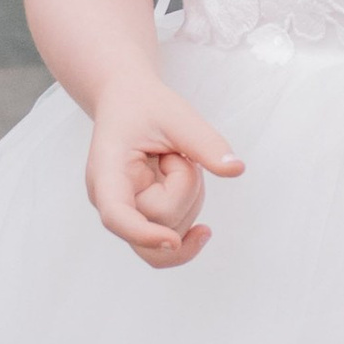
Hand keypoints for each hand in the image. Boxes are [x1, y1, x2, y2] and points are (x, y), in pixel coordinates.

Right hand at [83, 75, 243, 267]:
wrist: (128, 103)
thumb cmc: (145, 106)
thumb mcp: (177, 116)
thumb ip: (205, 143)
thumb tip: (236, 169)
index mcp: (107, 173)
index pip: (116, 215)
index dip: (143, 234)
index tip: (172, 240)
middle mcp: (111, 201)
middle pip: (159, 221)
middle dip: (185, 188)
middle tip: (175, 153)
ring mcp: (128, 214)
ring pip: (172, 232)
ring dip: (190, 197)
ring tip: (175, 160)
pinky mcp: (144, 219)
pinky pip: (174, 237)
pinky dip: (190, 218)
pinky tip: (200, 217)